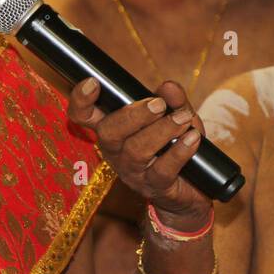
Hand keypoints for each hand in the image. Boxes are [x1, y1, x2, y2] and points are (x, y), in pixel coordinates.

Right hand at [67, 77, 211, 230]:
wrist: (191, 189)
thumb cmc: (174, 148)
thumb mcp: (175, 118)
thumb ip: (173, 101)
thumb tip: (168, 86)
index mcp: (112, 130)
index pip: (83, 116)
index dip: (81, 100)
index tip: (93, 83)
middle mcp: (115, 151)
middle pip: (108, 132)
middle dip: (133, 115)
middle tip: (158, 104)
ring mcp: (133, 171)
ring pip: (136, 150)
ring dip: (162, 131)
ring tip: (184, 119)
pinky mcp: (155, 186)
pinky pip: (163, 169)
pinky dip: (180, 152)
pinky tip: (193, 138)